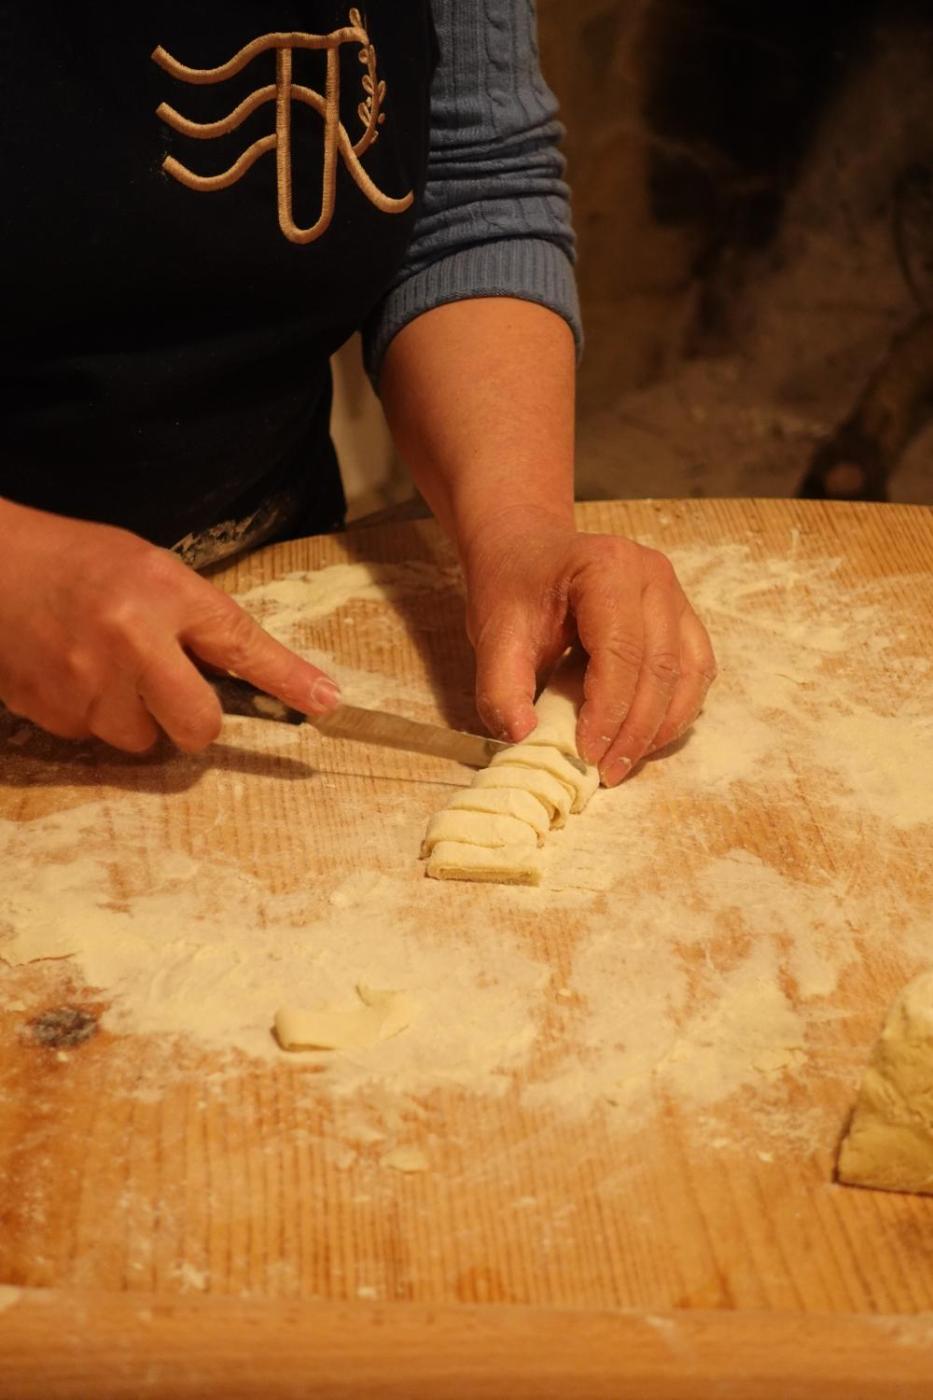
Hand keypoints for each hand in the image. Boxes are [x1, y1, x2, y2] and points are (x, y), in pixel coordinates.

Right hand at [0, 501, 339, 752]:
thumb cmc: (77, 563)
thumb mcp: (152, 572)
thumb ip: (202, 623)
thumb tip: (255, 676)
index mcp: (161, 595)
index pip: (241, 645)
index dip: (288, 681)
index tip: (329, 706)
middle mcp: (128, 642)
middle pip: (198, 726)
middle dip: (194, 719)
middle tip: (171, 686)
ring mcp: (85, 685)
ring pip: (143, 740)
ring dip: (137, 716)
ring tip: (107, 666)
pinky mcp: (50, 713)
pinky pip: (95, 739)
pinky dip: (94, 716)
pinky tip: (74, 672)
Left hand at [462, 509, 716, 785]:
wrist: (528, 551)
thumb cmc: (513, 588)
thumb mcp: (493, 633)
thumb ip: (500, 686)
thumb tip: (523, 736)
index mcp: (607, 568)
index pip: (621, 653)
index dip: (609, 711)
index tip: (586, 753)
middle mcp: (653, 575)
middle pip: (660, 667)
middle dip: (635, 729)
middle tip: (606, 771)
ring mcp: (675, 594)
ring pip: (688, 674)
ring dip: (662, 726)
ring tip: (624, 761)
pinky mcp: (682, 616)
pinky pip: (696, 671)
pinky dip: (675, 710)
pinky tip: (645, 737)